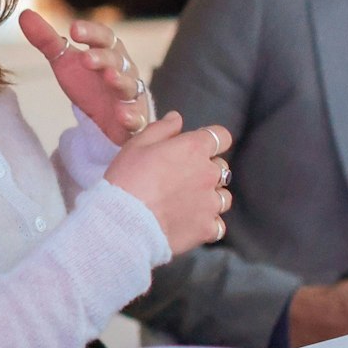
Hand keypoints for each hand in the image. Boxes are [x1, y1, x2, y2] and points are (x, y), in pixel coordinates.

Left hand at [19, 8, 150, 143]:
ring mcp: (129, 95)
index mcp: (107, 52)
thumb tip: (24, 14)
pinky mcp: (134, 119)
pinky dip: (132, 116)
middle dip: (101, 57)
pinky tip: (124, 117)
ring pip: (128, 85)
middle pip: (115, 59)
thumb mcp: (65, 62)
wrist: (108, 119)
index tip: (74, 30)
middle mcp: (123, 70)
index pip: (103, 36)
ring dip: (120, 80)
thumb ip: (46, 40)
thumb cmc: (89, 84)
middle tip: (85, 58)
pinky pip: (136, 118)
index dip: (90, 32)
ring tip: (109, 77)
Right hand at [102, 112, 232, 256]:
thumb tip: (177, 119)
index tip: (196, 147)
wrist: (124, 223)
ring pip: (223, 196)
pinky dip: (208, 223)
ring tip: (187, 203)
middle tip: (181, 178)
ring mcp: (211, 203)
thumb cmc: (127, 180)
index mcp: (194, 149)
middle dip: (206, 169)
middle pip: (221, 167)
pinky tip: (189, 223)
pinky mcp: (207, 228)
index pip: (221, 136)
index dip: (210, 140)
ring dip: (210, 197)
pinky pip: (217, 224)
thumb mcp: (137, 145)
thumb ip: (161, 129)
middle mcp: (209, 173)